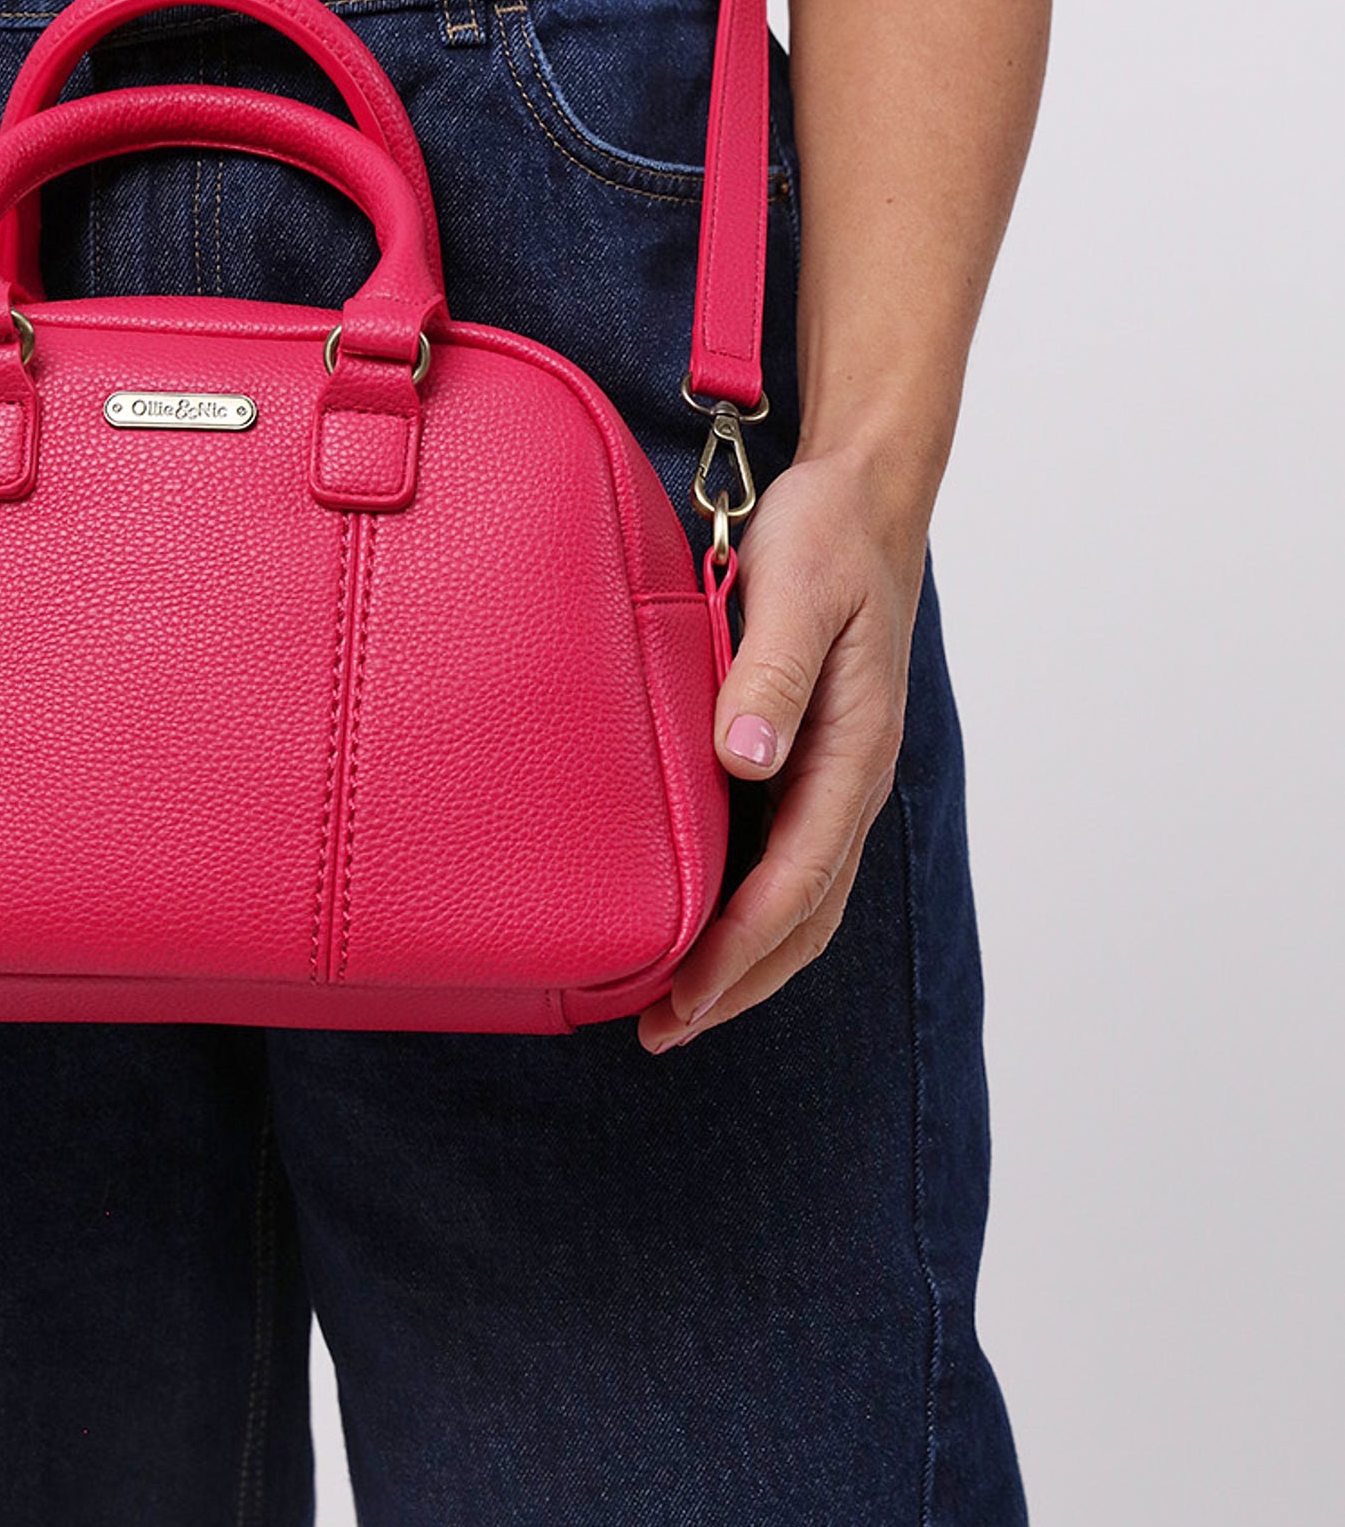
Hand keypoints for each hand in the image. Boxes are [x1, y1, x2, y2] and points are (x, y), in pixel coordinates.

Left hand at [635, 447, 929, 1053]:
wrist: (863, 496)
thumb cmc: (828, 534)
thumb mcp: (798, 586)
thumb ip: (773, 672)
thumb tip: (747, 760)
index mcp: (855, 748)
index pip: (798, 876)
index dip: (741, 946)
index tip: (685, 997)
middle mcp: (853, 776)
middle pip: (805, 911)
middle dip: (740, 981)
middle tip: (662, 1031)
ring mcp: (837, 771)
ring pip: (800, 893)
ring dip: (745, 956)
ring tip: (675, 1005)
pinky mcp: (812, 755)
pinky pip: (786, 853)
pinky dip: (748, 906)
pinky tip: (697, 917)